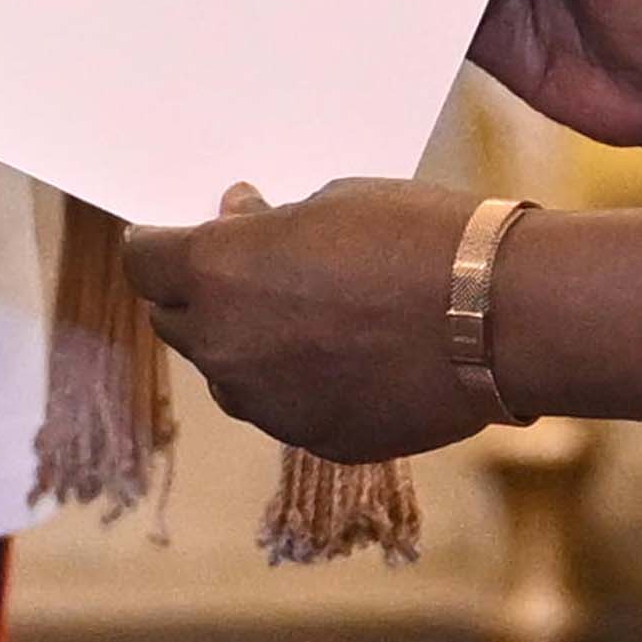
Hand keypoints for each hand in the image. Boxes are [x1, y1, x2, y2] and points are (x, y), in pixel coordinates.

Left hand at [124, 175, 486, 463]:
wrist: (499, 317)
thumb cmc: (419, 238)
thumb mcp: (332, 202)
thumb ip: (267, 225)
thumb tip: (239, 222)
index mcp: (216, 273)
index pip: (143, 262)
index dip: (157, 244)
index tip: (176, 235)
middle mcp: (224, 347)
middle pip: (174, 321)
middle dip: (195, 293)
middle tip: (241, 268)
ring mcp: (266, 404)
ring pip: (226, 373)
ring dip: (243, 342)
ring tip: (303, 311)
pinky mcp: (313, 439)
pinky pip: (282, 408)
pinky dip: (296, 382)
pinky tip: (346, 354)